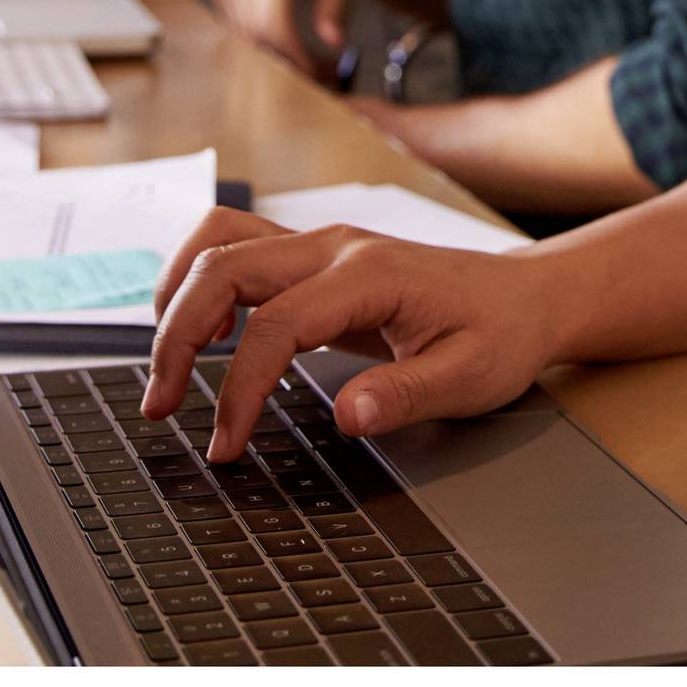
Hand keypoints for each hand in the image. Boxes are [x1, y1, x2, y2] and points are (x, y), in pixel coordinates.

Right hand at [144, 207, 562, 460]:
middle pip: (223, 267)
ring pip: (218, 242)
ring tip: (168, 366)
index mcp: (370, 275)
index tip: (226, 444)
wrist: (524, 297)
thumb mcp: (471, 376)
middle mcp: (334, 246)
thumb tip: (347, 416)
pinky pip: (234, 247)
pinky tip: (207, 336)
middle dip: (177, 335)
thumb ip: (407, 395)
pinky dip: (199, 282)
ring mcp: (319, 244)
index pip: (276, 325)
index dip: (240, 388)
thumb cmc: (500, 334)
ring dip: (177, 297)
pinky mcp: (312, 257)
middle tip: (162, 405)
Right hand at [208, 0, 360, 74]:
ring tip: (302, 57)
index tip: (314, 70)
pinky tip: (281, 40)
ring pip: (239, 28)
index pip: (272, 14)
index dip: (291, 50)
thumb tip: (334, 44)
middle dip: (281, 57)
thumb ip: (337, 4)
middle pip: (252, 26)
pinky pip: (231, 22)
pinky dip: (254, 38)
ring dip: (267, 51)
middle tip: (313, 73)